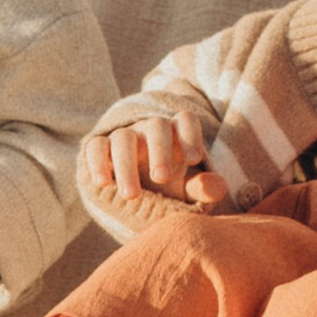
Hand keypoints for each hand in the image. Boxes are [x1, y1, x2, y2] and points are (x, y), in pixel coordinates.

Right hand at [85, 112, 226, 209]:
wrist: (136, 186)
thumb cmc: (167, 182)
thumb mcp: (185, 188)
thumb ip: (201, 187)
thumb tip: (220, 188)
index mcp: (176, 133)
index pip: (185, 120)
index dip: (191, 135)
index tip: (194, 158)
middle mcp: (150, 129)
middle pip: (156, 127)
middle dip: (159, 151)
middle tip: (161, 178)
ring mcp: (125, 136)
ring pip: (123, 138)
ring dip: (126, 165)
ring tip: (131, 196)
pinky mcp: (101, 146)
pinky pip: (96, 147)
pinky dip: (97, 162)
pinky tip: (103, 184)